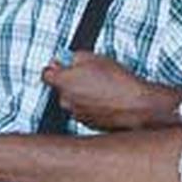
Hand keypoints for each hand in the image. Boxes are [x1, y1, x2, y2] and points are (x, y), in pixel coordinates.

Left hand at [42, 52, 181, 131]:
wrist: (135, 106)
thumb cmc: (117, 82)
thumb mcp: (94, 57)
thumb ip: (74, 57)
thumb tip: (69, 60)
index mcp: (63, 82)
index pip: (46, 74)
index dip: (55, 68)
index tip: (62, 65)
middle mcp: (66, 100)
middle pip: (61, 88)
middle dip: (71, 80)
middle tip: (89, 74)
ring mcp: (76, 114)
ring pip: (73, 100)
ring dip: (82, 93)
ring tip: (102, 87)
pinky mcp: (87, 123)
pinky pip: (84, 110)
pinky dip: (91, 105)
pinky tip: (105, 99)